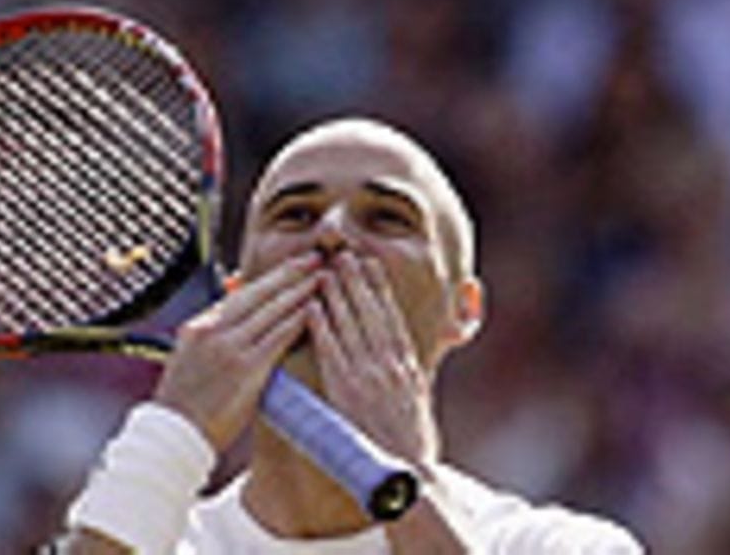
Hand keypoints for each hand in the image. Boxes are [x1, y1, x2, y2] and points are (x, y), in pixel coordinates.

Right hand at [156, 252, 320, 451]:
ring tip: (320, 277)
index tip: (289, 270)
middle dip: (287, 273)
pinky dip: (295, 321)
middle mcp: (212, 331)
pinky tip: (313, 309)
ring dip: (298, 292)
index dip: (269, 280)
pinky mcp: (244, 369)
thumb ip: (213, 338)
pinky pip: (276, 337)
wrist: (174, 435)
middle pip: (257, 293)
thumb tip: (234, 324)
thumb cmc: (185, 405)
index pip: (240, 295)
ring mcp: (228, 348)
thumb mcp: (190, 361)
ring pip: (270, 310)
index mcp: (198, 327)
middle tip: (312, 258)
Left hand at [308, 252, 439, 467]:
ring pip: (351, 326)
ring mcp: (369, 377)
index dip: (380, 289)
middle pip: (371, 313)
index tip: (371, 265)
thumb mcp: (419, 406)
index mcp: (408, 367)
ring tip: (323, 270)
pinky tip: (310, 308)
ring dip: (337, 296)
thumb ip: (409, 381)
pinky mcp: (348, 392)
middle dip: (357, 282)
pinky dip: (321, 327)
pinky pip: (332, 352)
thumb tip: (403, 366)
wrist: (408, 475)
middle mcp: (390, 366)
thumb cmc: (412, 447)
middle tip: (344, 255)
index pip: (391, 318)